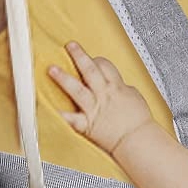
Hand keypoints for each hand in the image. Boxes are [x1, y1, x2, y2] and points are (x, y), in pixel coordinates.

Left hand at [48, 41, 154, 156]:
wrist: (138, 140)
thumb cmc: (139, 122)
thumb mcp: (134, 97)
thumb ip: (122, 88)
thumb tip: (118, 85)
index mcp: (116, 87)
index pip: (104, 66)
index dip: (95, 59)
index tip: (90, 58)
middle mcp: (103, 95)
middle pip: (89, 71)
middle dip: (79, 56)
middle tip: (69, 46)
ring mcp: (94, 109)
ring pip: (77, 89)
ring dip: (63, 78)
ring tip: (52, 69)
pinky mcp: (87, 124)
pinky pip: (71, 119)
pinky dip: (60, 114)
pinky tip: (48, 108)